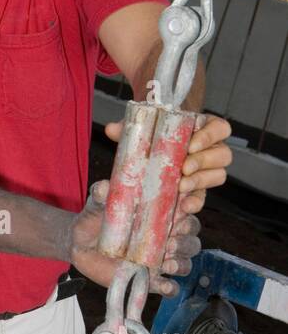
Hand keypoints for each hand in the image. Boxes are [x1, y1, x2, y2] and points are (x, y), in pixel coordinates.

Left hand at [70, 181, 199, 297]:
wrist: (81, 244)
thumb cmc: (95, 218)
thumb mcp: (98, 203)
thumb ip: (102, 194)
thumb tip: (105, 187)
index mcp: (160, 215)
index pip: (187, 210)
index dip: (191, 210)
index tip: (183, 210)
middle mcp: (166, 237)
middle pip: (191, 239)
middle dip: (186, 241)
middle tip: (170, 242)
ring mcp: (160, 259)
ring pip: (185, 262)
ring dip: (181, 263)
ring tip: (167, 263)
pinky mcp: (151, 280)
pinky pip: (169, 287)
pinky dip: (171, 288)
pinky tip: (164, 285)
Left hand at [104, 114, 231, 216]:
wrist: (145, 161)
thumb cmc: (150, 139)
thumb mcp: (140, 132)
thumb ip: (128, 129)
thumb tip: (111, 129)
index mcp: (202, 129)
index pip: (221, 128)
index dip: (210, 135)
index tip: (191, 144)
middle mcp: (210, 150)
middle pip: (223, 154)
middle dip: (204, 161)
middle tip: (184, 167)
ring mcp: (207, 172)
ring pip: (219, 175)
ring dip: (201, 180)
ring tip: (181, 184)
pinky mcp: (198, 191)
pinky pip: (204, 197)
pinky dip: (196, 201)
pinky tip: (184, 205)